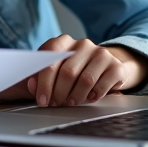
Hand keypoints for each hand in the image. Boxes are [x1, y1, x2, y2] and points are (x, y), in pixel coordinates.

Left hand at [21, 35, 147, 106]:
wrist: (104, 68)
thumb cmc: (74, 72)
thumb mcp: (55, 72)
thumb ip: (40, 78)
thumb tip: (32, 85)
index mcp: (63, 42)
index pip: (50, 58)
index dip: (44, 82)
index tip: (42, 100)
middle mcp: (82, 44)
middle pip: (67, 72)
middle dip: (58, 93)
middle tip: (55, 104)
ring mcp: (101, 53)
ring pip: (85, 80)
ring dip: (75, 96)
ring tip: (70, 103)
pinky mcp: (115, 65)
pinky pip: (103, 84)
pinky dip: (94, 95)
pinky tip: (89, 98)